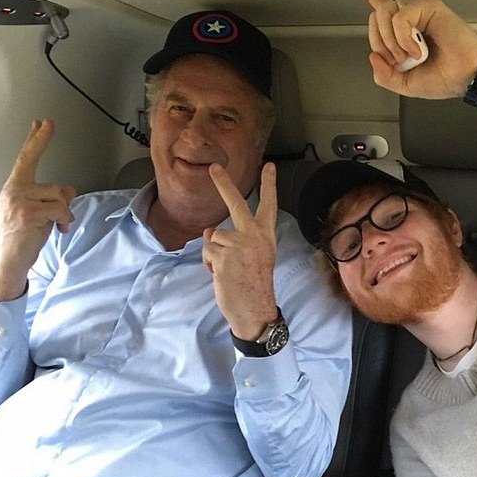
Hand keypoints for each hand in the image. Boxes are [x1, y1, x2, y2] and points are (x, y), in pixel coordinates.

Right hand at [0, 119, 75, 301]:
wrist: (8, 259)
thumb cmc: (22, 237)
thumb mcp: (39, 213)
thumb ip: (51, 198)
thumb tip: (69, 189)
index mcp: (15, 187)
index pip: (26, 158)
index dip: (36, 139)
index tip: (41, 122)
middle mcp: (15, 190)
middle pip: (47, 175)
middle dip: (51, 163)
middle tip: (49, 123)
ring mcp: (20, 200)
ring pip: (59, 196)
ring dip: (64, 213)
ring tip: (55, 225)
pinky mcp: (29, 212)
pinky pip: (60, 209)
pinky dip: (64, 220)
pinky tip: (57, 229)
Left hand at [203, 162, 278, 338]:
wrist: (255, 310)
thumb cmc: (254, 286)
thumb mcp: (250, 259)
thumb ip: (234, 241)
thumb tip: (209, 229)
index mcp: (266, 236)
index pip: (268, 206)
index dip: (269, 185)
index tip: (269, 166)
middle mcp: (255, 236)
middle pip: (236, 203)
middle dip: (224, 183)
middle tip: (214, 167)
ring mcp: (239, 244)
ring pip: (214, 237)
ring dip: (214, 254)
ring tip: (228, 271)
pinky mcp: (223, 255)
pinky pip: (207, 251)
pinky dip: (209, 264)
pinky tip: (222, 276)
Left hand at [353, 0, 476, 98]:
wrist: (465, 77)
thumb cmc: (444, 77)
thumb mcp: (404, 84)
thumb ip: (384, 76)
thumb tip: (373, 57)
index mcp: (404, 34)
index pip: (383, 9)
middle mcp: (410, 19)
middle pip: (376, 17)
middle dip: (380, 44)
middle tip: (399, 61)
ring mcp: (418, 11)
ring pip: (383, 14)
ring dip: (390, 42)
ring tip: (409, 56)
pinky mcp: (427, 6)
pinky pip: (400, 18)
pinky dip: (404, 39)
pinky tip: (418, 50)